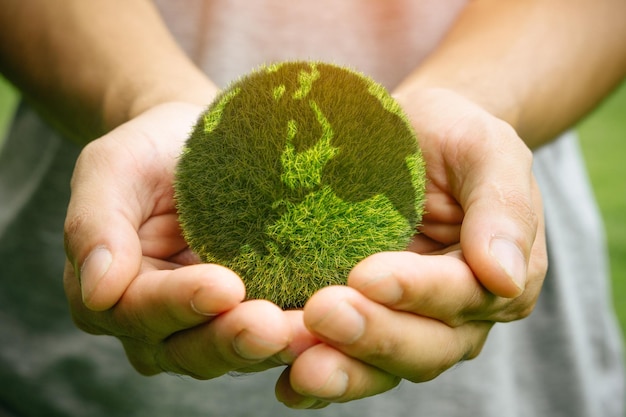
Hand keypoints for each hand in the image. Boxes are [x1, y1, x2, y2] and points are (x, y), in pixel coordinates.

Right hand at [63, 102, 318, 377]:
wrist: (195, 145)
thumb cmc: (149, 152)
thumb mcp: (111, 169)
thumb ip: (94, 225)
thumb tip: (97, 290)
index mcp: (112, 293)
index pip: (141, 310)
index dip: (180, 303)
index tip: (224, 286)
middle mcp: (157, 324)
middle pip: (188, 347)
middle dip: (231, 338)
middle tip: (270, 325)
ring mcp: (206, 324)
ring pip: (233, 353)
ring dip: (270, 348)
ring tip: (308, 332)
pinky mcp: (249, 314)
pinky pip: (270, 336)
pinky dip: (296, 337)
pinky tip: (328, 328)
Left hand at [275, 88, 546, 407]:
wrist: (417, 138)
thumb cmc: (455, 140)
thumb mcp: (488, 153)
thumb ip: (503, 209)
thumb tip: (506, 278)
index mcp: (494, 278)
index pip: (460, 295)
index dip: (416, 292)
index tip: (368, 276)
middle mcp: (454, 316)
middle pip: (423, 346)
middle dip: (372, 336)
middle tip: (323, 313)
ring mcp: (406, 324)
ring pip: (382, 367)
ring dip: (341, 370)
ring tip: (298, 362)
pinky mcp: (364, 324)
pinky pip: (344, 359)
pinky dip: (318, 381)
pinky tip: (287, 384)